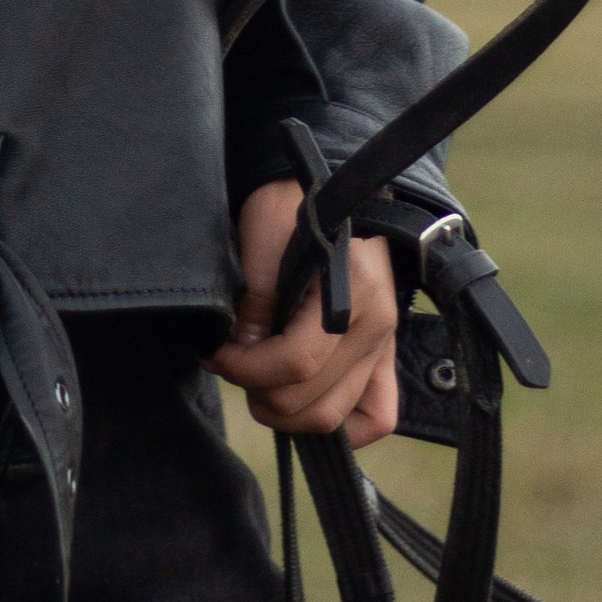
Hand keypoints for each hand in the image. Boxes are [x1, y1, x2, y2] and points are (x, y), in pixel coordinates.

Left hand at [207, 177, 400, 447]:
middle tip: (233, 366)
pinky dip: (340, 425)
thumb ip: (254, 300)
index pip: (297, 362)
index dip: (246, 369)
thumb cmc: (291, 200)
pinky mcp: (384, 353)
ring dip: (290, 414)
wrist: (328, 176)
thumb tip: (241, 354)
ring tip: (260, 382)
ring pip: (338, 418)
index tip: (216, 352)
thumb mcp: (263, 235)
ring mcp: (385, 344)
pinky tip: (304, 402)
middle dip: (261, 394)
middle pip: (315, 402)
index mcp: (354, 293)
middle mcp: (378, 327)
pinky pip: (377, 415)